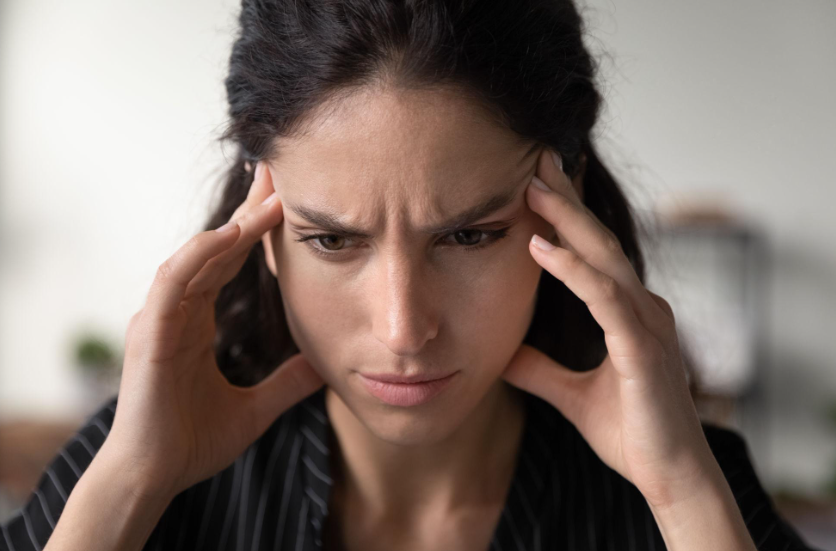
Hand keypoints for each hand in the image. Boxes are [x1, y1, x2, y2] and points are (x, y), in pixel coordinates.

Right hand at [103, 161, 324, 499]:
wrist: (154, 478)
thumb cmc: (192, 442)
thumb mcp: (256, 407)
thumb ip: (287, 383)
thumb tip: (324, 368)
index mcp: (195, 323)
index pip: (228, 262)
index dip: (254, 231)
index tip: (284, 200)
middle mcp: (176, 313)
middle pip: (214, 248)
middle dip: (246, 211)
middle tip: (278, 173)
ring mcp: (160, 319)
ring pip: (196, 257)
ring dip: (231, 226)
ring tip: (268, 197)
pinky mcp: (150, 335)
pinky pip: (173, 283)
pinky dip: (199, 256)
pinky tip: (229, 235)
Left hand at [502, 149, 715, 508]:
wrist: (668, 477)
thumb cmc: (632, 433)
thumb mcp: (570, 394)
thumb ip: (540, 370)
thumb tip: (502, 355)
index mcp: (629, 315)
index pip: (593, 254)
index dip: (566, 219)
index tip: (534, 185)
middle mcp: (643, 309)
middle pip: (600, 241)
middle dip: (567, 200)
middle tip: (536, 160)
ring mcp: (647, 325)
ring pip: (604, 258)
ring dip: (567, 220)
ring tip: (532, 187)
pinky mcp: (643, 348)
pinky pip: (605, 298)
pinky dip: (573, 270)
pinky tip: (541, 248)